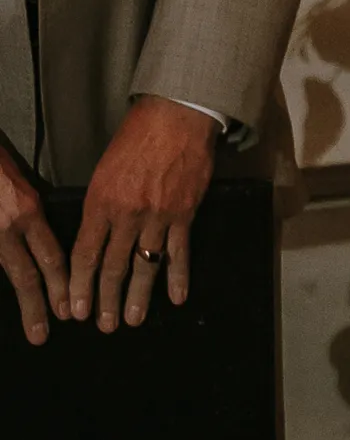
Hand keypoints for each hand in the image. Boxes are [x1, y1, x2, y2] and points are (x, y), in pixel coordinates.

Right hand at [0, 137, 68, 343]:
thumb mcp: (24, 183)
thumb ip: (35, 211)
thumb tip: (47, 238)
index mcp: (28, 211)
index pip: (50, 256)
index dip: (61, 284)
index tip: (68, 308)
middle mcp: (9, 227)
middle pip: (27, 275)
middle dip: (39, 306)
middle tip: (44, 335)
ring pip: (9, 274)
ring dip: (22, 303)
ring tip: (30, 329)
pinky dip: (4, 282)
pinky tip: (7, 300)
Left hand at [71, 97, 216, 331]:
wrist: (177, 115)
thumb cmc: (138, 135)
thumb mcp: (104, 168)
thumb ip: (99, 204)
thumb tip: (95, 236)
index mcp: (101, 202)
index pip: (85, 255)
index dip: (80, 286)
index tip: (77, 309)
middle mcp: (127, 214)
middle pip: (113, 267)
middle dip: (106, 300)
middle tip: (104, 324)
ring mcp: (157, 216)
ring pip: (145, 266)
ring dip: (138, 296)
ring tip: (132, 319)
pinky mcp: (183, 213)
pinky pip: (179, 252)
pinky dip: (179, 276)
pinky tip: (177, 296)